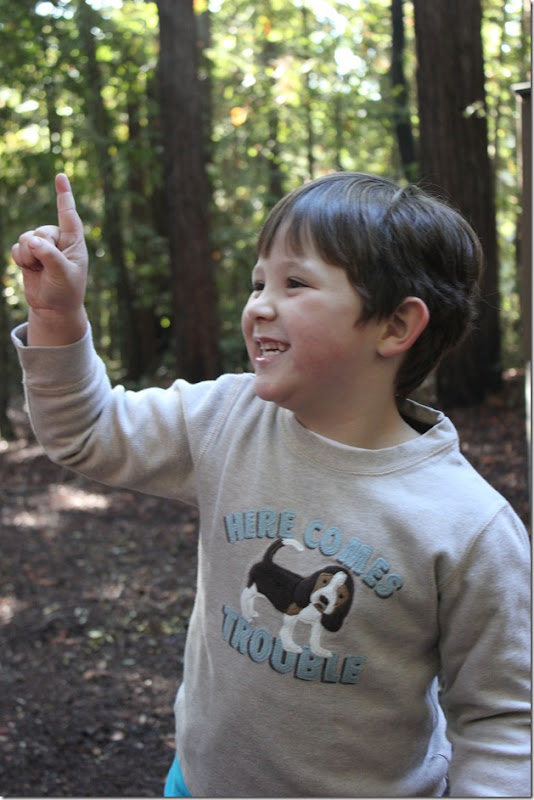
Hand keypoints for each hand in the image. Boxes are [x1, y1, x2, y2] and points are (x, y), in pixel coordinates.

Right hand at [11, 173, 88, 344]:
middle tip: (47, 268)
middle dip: (40, 250)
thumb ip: (50, 257)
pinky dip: (20, 260)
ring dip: (29, 256)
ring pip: (26, 238)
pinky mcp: (29, 253)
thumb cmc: (66, 291)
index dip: (64, 195)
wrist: (53, 308)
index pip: (69, 215)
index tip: (61, 176)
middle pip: (40, 231)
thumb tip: (33, 241)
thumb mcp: (63, 275)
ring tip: (39, 270)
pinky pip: (17, 248)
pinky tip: (30, 270)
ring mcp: (43, 245)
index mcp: (74, 242)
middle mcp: (58, 240)